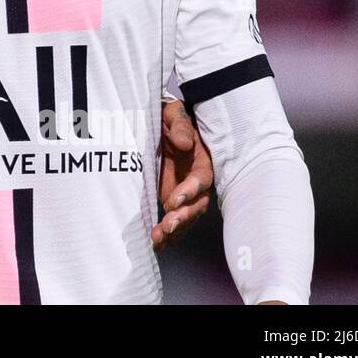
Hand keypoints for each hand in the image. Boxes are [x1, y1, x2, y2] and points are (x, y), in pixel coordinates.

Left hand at [151, 99, 212, 250]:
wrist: (161, 123)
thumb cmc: (170, 116)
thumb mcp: (173, 113)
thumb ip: (179, 124)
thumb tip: (184, 143)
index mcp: (202, 159)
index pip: (202, 178)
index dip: (191, 190)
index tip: (174, 200)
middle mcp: (197, 180)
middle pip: (197, 204)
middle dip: (184, 217)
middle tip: (167, 226)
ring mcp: (186, 191)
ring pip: (186, 216)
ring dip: (175, 230)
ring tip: (158, 239)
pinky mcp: (173, 198)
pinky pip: (174, 218)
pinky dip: (166, 233)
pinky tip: (155, 244)